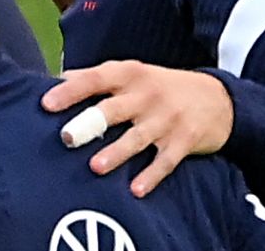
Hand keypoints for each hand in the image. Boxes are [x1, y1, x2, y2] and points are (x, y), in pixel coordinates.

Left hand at [43, 61, 233, 196]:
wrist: (218, 98)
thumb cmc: (162, 88)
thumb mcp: (134, 74)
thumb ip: (99, 79)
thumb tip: (58, 80)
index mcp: (131, 75)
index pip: (96, 79)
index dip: (71, 90)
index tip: (46, 104)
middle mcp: (147, 95)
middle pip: (114, 110)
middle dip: (90, 123)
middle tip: (67, 138)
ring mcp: (167, 119)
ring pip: (137, 137)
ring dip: (117, 153)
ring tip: (95, 167)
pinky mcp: (184, 141)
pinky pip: (165, 161)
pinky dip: (151, 176)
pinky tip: (136, 190)